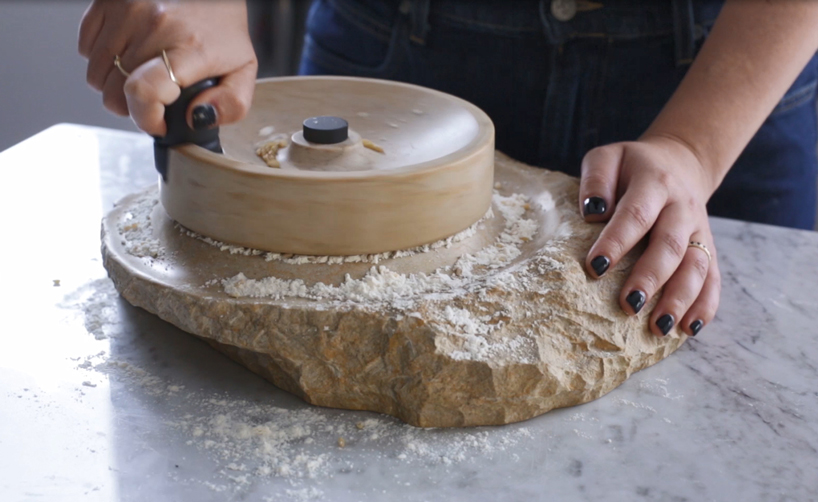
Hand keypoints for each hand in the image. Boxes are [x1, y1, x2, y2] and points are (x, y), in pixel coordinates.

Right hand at [78, 0, 257, 135]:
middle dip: (134, 107)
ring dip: (116, 86)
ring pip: (97, 75)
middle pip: (116, 92)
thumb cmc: (223, 28)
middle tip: (155, 99)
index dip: (146, 118)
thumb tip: (198, 120)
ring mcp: (129, 11)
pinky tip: (128, 56)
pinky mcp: (109, 2)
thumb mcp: (243, 70)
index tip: (158, 124)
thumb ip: (231, 104)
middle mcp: (156, 26)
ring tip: (142, 77)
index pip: (145, 92)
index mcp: (190, 47)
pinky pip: (86, 49)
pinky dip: (103, 60)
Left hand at [579, 135, 720, 336]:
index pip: (636, 214)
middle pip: (670, 245)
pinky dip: (705, 305)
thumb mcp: (608, 158)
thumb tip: (593, 212)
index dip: (617, 240)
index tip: (594, 266)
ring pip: (697, 266)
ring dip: (680, 299)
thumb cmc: (630, 168)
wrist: (678, 162)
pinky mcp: (707, 248)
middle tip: (628, 305)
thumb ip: (596, 179)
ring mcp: (698, 230)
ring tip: (659, 327)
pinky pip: (713, 278)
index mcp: (654, 183)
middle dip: (650, 278)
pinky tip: (689, 329)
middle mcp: (681, 208)